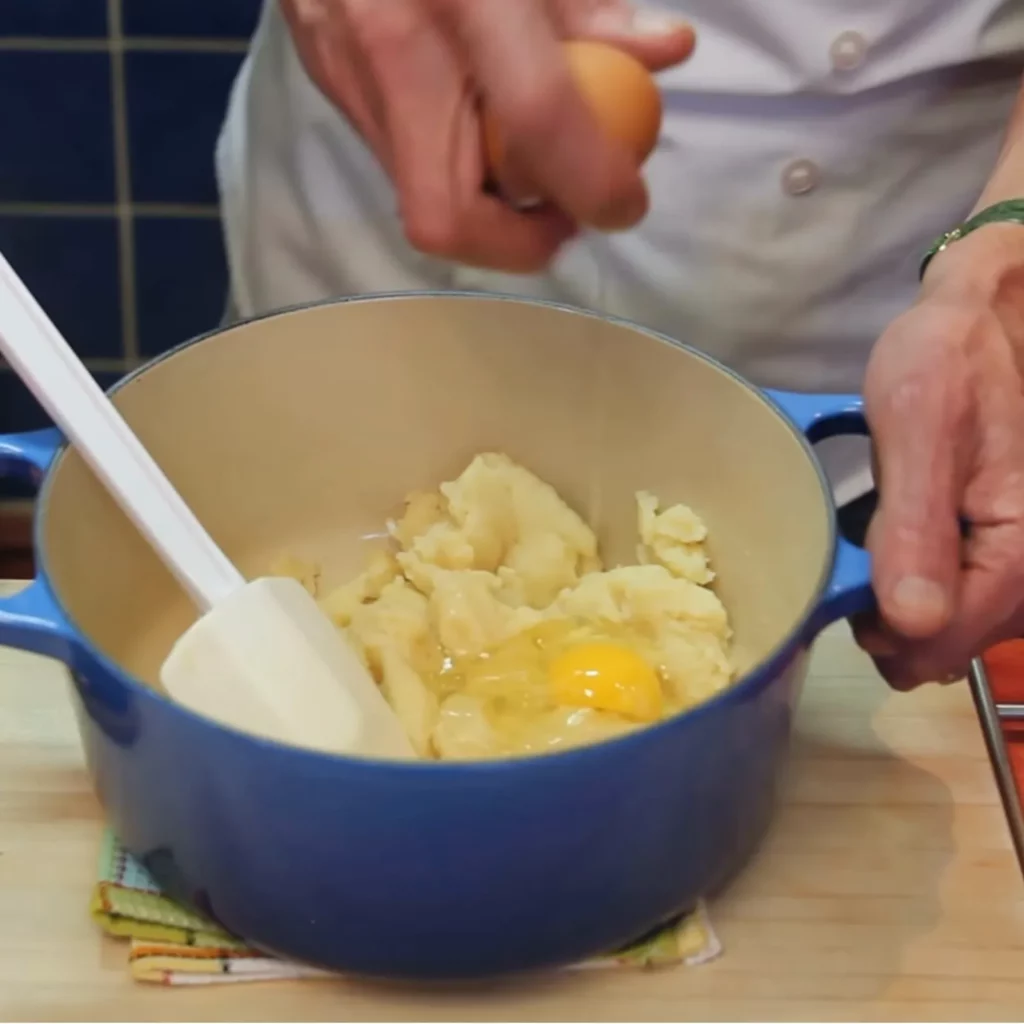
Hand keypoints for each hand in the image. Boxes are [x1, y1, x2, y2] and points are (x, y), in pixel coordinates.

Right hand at [279, 0, 694, 271]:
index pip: (536, 119)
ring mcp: (344, 69)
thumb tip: (665, 53)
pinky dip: (451, 169)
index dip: (592, 184)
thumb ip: (592, 5)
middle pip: (447, 216)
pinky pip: (398, 159)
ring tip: (529, 172)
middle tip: (565, 218)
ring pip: (418, 201)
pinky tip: (476, 132)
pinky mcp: (325, 78)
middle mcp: (388, 41)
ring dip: (488, 213)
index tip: (624, 204)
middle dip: (519, 245)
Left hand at [857, 225, 1023, 687]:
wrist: (996, 316)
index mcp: (1018, 553)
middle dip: (889, 612)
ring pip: (947, 626)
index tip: (840, 580)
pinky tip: (906, 531)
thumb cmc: (953, 360)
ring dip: (903, 593)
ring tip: (882, 530)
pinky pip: (959, 594)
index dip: (875, 628)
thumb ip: (917, 528)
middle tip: (859, 547)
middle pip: (941, 645)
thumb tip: (909, 624)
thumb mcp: (921, 429)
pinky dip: (922, 575)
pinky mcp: (1011, 549)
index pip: (934, 647)